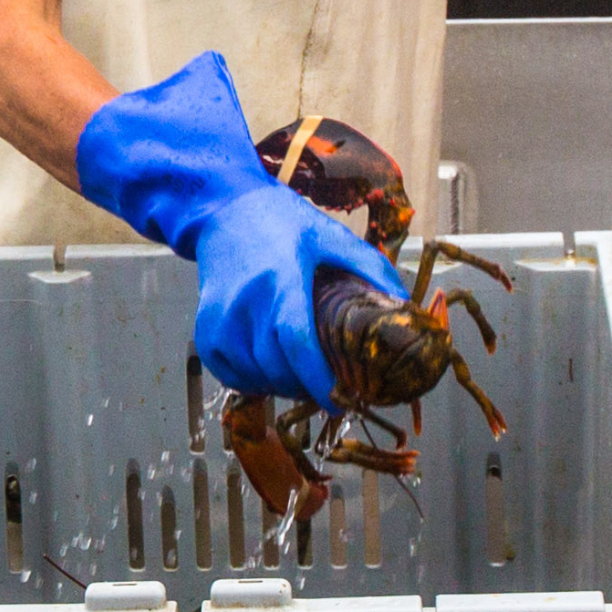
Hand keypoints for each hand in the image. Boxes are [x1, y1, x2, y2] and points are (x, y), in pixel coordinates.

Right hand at [74, 53, 405, 406]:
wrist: (226, 209)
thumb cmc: (284, 223)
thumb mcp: (333, 236)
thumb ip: (372, 268)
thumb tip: (405, 305)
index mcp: (283, 277)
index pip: (297, 341)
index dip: (318, 379)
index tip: (342, 402)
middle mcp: (246, 300)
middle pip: (276, 365)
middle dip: (307, 388)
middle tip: (335, 394)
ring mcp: (220, 316)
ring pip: (252, 374)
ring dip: (282, 388)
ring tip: (308, 383)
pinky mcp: (205, 326)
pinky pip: (227, 371)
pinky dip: (251, 381)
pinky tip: (275, 375)